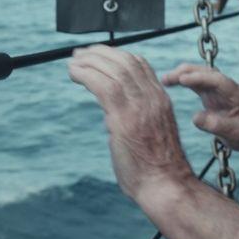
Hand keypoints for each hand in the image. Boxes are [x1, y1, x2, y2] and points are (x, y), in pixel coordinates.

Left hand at [67, 46, 192, 200]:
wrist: (166, 185)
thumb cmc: (156, 169)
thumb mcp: (152, 134)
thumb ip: (137, 120)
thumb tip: (112, 119)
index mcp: (161, 100)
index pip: (141, 65)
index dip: (117, 55)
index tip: (99, 56)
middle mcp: (153, 98)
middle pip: (126, 61)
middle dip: (101, 53)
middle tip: (80, 54)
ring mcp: (140, 107)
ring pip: (113, 68)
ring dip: (89, 60)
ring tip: (73, 62)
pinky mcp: (123, 118)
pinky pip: (102, 84)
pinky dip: (85, 73)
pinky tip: (73, 73)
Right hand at [162, 63, 238, 157]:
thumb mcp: (237, 135)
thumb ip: (217, 126)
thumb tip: (196, 117)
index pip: (218, 81)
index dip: (200, 78)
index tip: (183, 79)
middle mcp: (229, 89)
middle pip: (208, 73)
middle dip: (188, 73)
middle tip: (168, 77)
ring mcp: (221, 91)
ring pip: (202, 76)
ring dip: (184, 75)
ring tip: (165, 79)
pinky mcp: (214, 96)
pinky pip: (199, 85)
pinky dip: (186, 82)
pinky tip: (172, 82)